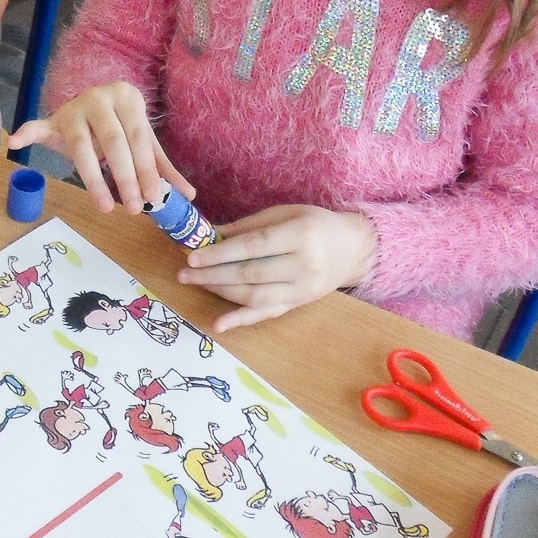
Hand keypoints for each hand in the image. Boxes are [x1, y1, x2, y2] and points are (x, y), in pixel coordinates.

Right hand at [7, 82, 194, 212]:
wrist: (95, 100)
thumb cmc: (122, 125)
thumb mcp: (144, 142)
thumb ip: (163, 167)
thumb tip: (189, 197)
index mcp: (128, 98)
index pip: (140, 138)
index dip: (147, 169)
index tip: (153, 198)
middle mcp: (99, 97)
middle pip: (113, 142)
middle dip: (124, 177)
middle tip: (132, 208)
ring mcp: (73, 108)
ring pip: (81, 145)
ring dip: (92, 178)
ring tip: (104, 206)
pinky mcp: (52, 119)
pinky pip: (37, 126)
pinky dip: (26, 133)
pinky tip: (13, 142)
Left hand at [179, 204, 376, 330]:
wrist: (352, 248)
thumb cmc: (315, 224)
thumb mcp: (285, 213)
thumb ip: (248, 226)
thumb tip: (209, 234)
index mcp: (301, 235)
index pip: (254, 247)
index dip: (221, 253)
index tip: (193, 255)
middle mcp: (304, 265)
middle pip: (251, 273)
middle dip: (213, 274)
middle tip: (185, 272)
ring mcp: (302, 290)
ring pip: (255, 296)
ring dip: (221, 292)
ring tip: (195, 283)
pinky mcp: (298, 304)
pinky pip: (267, 314)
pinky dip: (241, 320)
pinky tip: (219, 324)